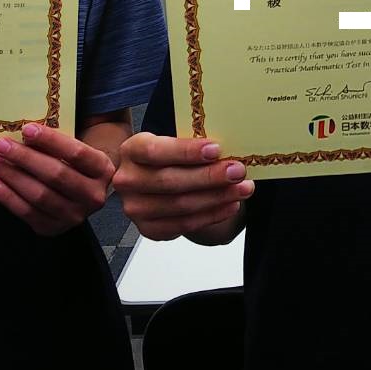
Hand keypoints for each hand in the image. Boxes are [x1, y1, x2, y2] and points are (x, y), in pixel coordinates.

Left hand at [0, 123, 114, 236]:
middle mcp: (93, 195)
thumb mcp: (76, 151)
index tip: (26, 129)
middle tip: (1, 145)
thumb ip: (56, 145)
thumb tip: (23, 134)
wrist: (82, 193)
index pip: (76, 153)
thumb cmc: (74, 165)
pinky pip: (28, 213)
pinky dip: (8, 197)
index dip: (50, 141)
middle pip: (56, 175)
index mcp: (102, 170)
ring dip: (13, 177)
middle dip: (25, 158)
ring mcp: (75, 215)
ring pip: (40, 195)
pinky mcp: (55, 228)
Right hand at [113, 134, 253, 240]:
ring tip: (242, 189)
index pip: (156, 151)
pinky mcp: (149, 228)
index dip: (186, 151)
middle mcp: (128, 180)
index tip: (216, 149)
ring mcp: (136, 207)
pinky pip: (184, 224)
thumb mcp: (173, 141)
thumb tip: (228, 149)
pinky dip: (211, 215)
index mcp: (132, 150)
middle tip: (237, 171)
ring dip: (216, 197)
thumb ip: (192, 144)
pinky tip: (229, 204)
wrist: (154, 182)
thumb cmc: (169, 157)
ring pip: (180, 205)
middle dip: (209, 177)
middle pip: (170, 181)